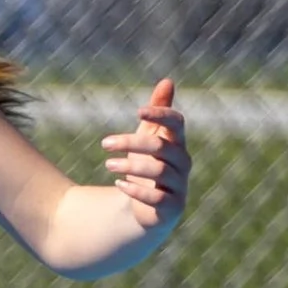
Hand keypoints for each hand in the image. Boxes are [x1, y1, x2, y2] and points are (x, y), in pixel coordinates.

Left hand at [102, 75, 189, 235]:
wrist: (147, 207)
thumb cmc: (148, 165)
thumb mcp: (149, 136)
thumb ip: (158, 111)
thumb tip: (168, 80)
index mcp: (177, 142)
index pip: (177, 123)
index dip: (161, 115)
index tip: (137, 111)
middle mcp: (182, 162)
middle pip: (161, 147)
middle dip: (131, 143)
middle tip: (105, 143)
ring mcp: (179, 185)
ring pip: (158, 171)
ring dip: (130, 166)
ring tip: (107, 165)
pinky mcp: (173, 207)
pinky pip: (157, 198)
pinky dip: (137, 190)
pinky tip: (119, 185)